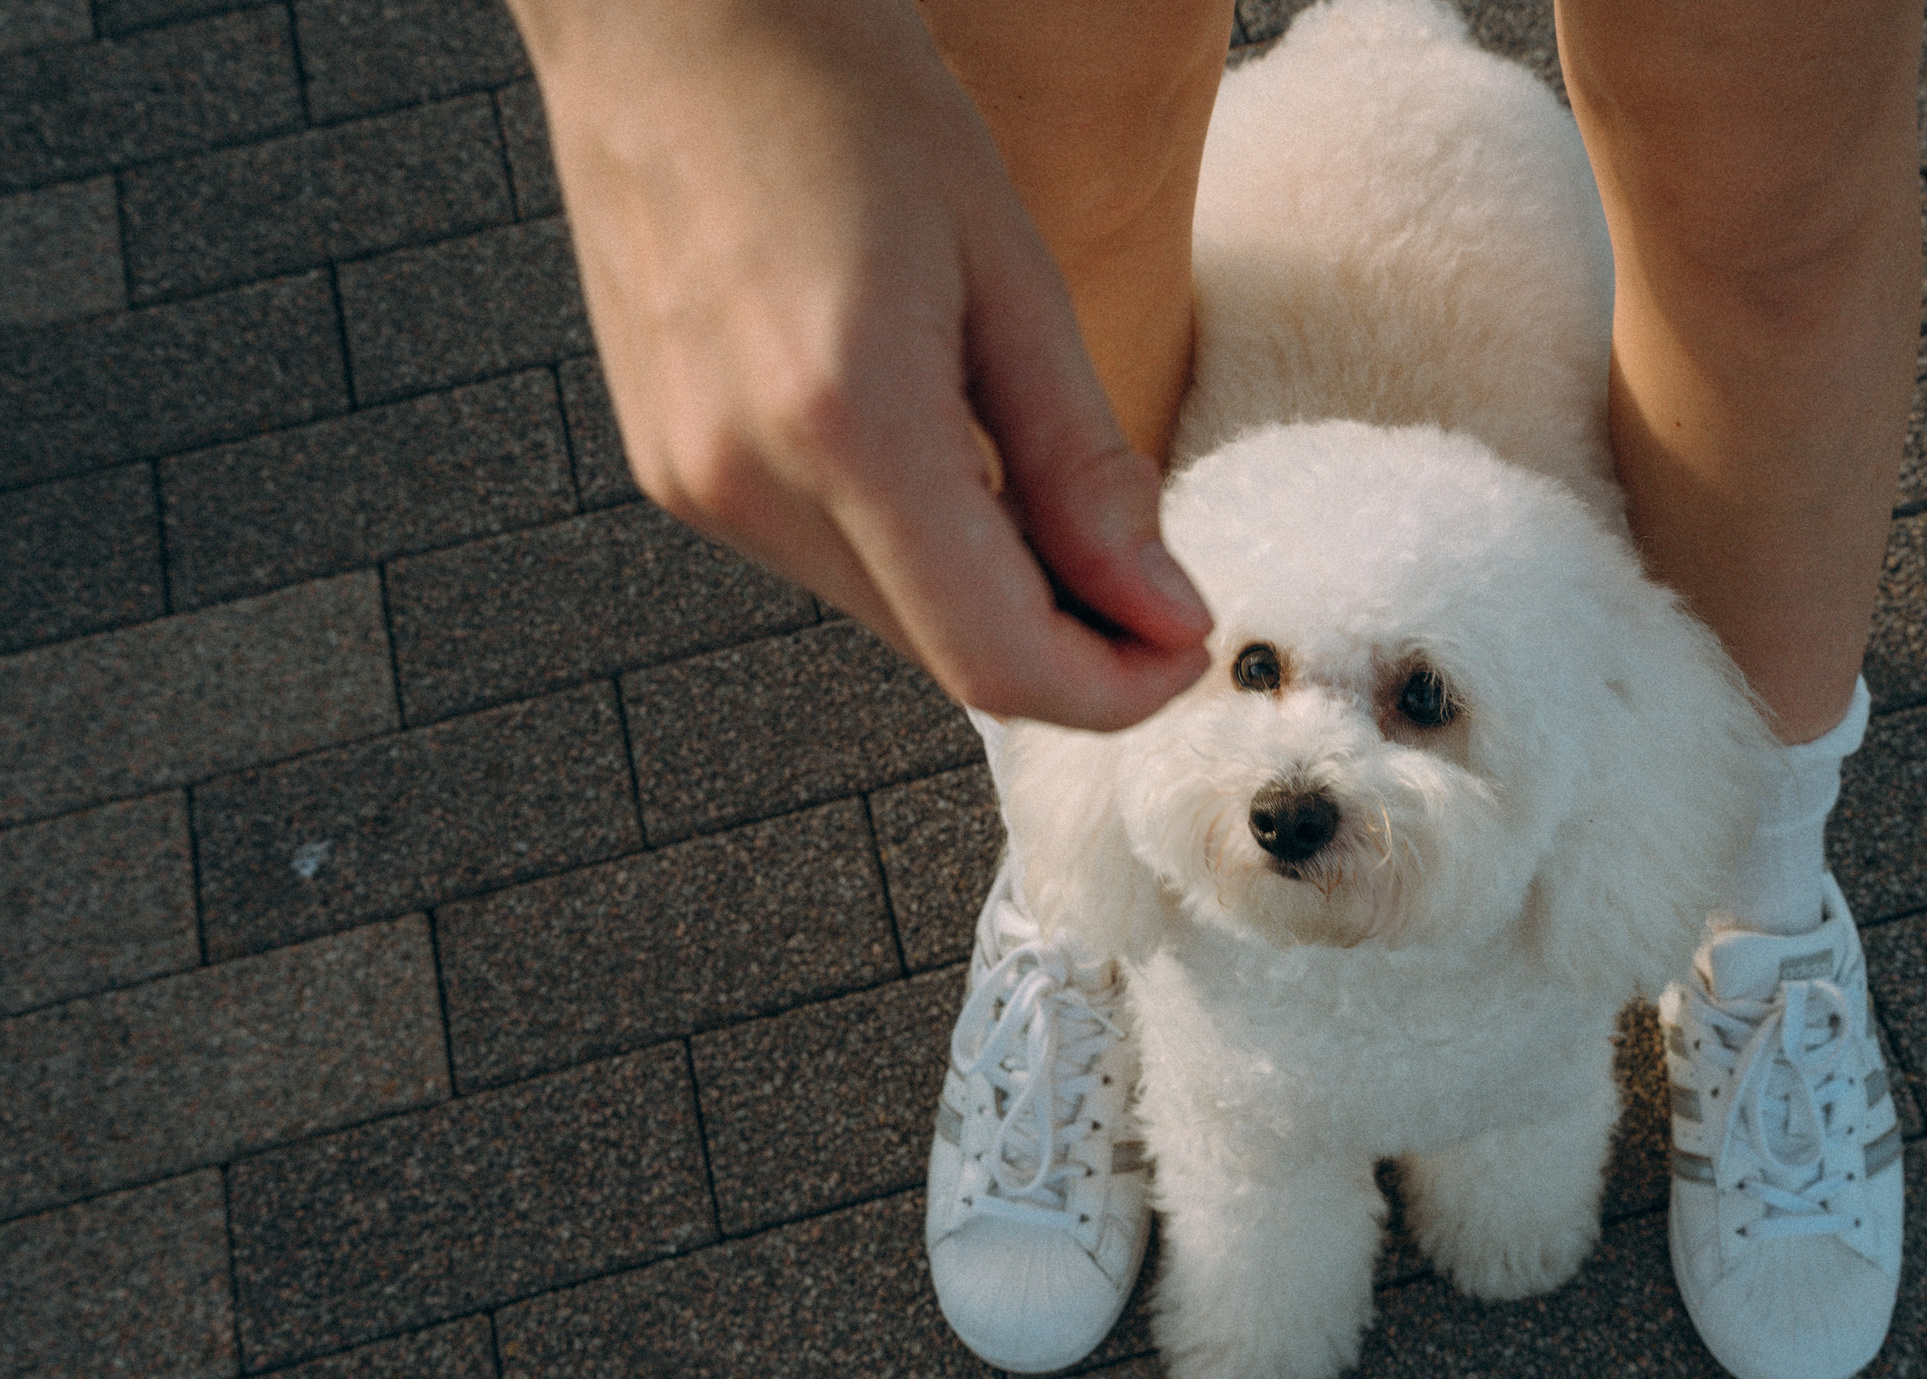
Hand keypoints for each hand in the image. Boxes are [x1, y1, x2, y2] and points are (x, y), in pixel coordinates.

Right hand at [506, 0, 1212, 728]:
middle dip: (1067, 637)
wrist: (667, 11)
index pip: (997, 660)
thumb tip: (1160, 609)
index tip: (1185, 649)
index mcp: (843, 422)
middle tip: (1145, 564)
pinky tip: (936, 438)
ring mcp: (693, 483)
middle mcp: (745, 478)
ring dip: (987, 586)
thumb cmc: (840, 89)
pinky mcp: (673, 470)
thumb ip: (1083, 464)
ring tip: (1027, 463)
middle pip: (947, 653)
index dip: (1114, 689)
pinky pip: (827, 559)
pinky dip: (911, 539)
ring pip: (890, 614)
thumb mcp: (1009, 269)